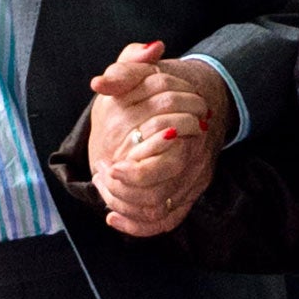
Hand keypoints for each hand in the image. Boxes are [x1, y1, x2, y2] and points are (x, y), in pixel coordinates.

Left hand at [86, 40, 228, 237]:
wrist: (199, 99)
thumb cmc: (166, 86)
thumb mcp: (145, 72)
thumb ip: (123, 72)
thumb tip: (99, 84)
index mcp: (186, 132)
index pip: (165, 166)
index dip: (133, 173)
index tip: (105, 165)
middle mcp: (193, 161)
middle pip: (160, 197)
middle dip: (124, 193)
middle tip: (102, 175)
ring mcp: (192, 180)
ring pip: (160, 213)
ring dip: (125, 207)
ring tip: (103, 188)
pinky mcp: (187, 194)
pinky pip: (166, 221)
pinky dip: (138, 226)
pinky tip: (112, 218)